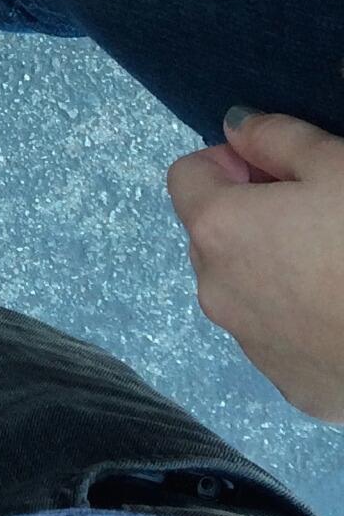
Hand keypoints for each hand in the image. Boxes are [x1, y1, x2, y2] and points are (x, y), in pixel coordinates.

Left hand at [166, 110, 343, 421]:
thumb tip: (235, 126)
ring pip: (243, 290)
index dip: (231, 162)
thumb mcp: (336, 164)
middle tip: (313, 217)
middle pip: (211, 234)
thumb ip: (275, 136)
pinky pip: (281, 340)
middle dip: (249, 218)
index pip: (188, 174)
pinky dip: (301, 323)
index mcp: (217, 229)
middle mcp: (216, 290)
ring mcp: (254, 347)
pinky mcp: (296, 389)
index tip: (276, 170)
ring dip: (271, 272)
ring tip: (334, 267)